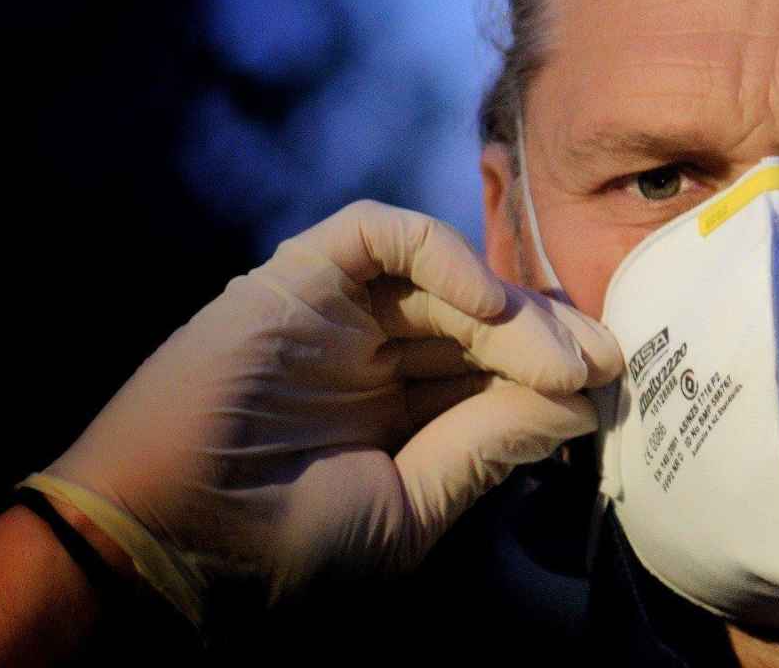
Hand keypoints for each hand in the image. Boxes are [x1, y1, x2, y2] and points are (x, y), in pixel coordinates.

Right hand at [29, 200, 621, 625]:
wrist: (166, 538)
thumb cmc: (279, 544)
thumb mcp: (409, 506)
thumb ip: (487, 447)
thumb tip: (578, 402)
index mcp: (399, 407)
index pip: (498, 366)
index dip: (556, 367)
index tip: (612, 384)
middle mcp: (374, 350)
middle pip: (485, 317)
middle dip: (551, 335)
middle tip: (604, 362)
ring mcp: (337, 310)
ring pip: (447, 278)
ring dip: (513, 311)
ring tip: (560, 357)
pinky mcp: (299, 275)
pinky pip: (380, 234)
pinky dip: (440, 255)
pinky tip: (487, 310)